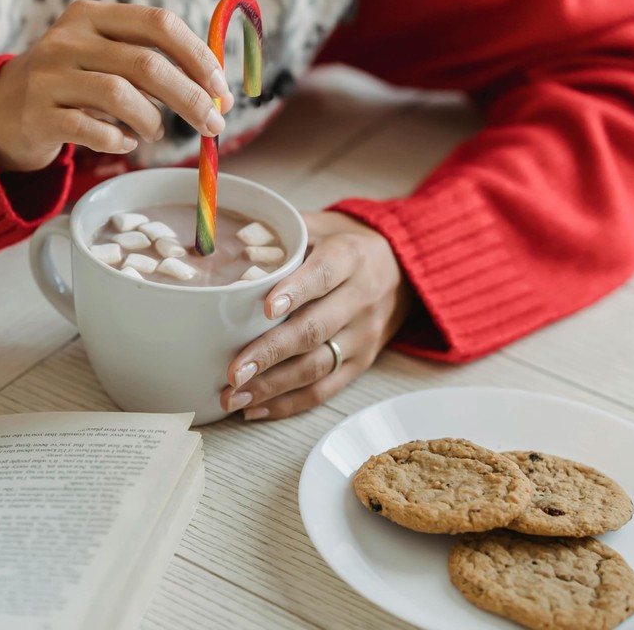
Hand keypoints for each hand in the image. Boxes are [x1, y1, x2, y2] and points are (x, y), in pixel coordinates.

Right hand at [0, 2, 233, 171]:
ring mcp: (48, 76)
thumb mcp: (103, 57)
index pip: (157, 24)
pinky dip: (118, 141)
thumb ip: (151, 64)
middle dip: (189, 98)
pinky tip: (125, 144)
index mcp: (92, 16)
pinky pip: (90, 130)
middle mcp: (68, 40)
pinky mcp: (37, 115)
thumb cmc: (72, 84)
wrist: (2, 109)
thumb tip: (214, 92)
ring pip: (119, 95)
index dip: (197, 56)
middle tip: (212, 125)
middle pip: (145, 64)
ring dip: (152, 120)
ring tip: (156, 132)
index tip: (221, 88)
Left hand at [220, 211, 412, 419]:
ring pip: (317, 366)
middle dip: (270, 353)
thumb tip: (231, 244)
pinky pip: (325, 390)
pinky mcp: (362, 363)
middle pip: (314, 329)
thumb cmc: (346, 244)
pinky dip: (289, 403)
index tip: (267, 308)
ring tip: (234, 395)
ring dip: (273, 386)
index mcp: (350, 257)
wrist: (403, 269)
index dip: (296, 291)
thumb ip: (283, 234)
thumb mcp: (322, 225)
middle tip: (233, 371)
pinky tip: (256, 408)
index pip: (324, 274)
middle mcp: (361, 298)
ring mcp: (364, 336)